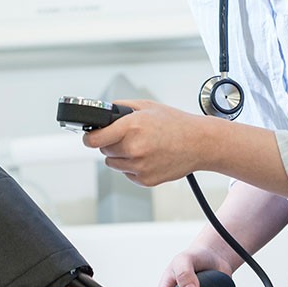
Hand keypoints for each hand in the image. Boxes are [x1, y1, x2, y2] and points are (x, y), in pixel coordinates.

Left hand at [82, 99, 213, 186]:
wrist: (199, 143)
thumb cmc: (176, 123)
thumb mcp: (146, 106)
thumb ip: (121, 108)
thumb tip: (102, 112)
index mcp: (131, 128)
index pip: (94, 140)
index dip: (89, 138)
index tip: (88, 137)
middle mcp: (134, 149)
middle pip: (104, 151)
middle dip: (110, 143)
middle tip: (128, 136)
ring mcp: (140, 167)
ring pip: (113, 163)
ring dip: (121, 156)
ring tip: (141, 146)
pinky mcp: (146, 180)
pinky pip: (127, 174)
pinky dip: (133, 167)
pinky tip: (149, 156)